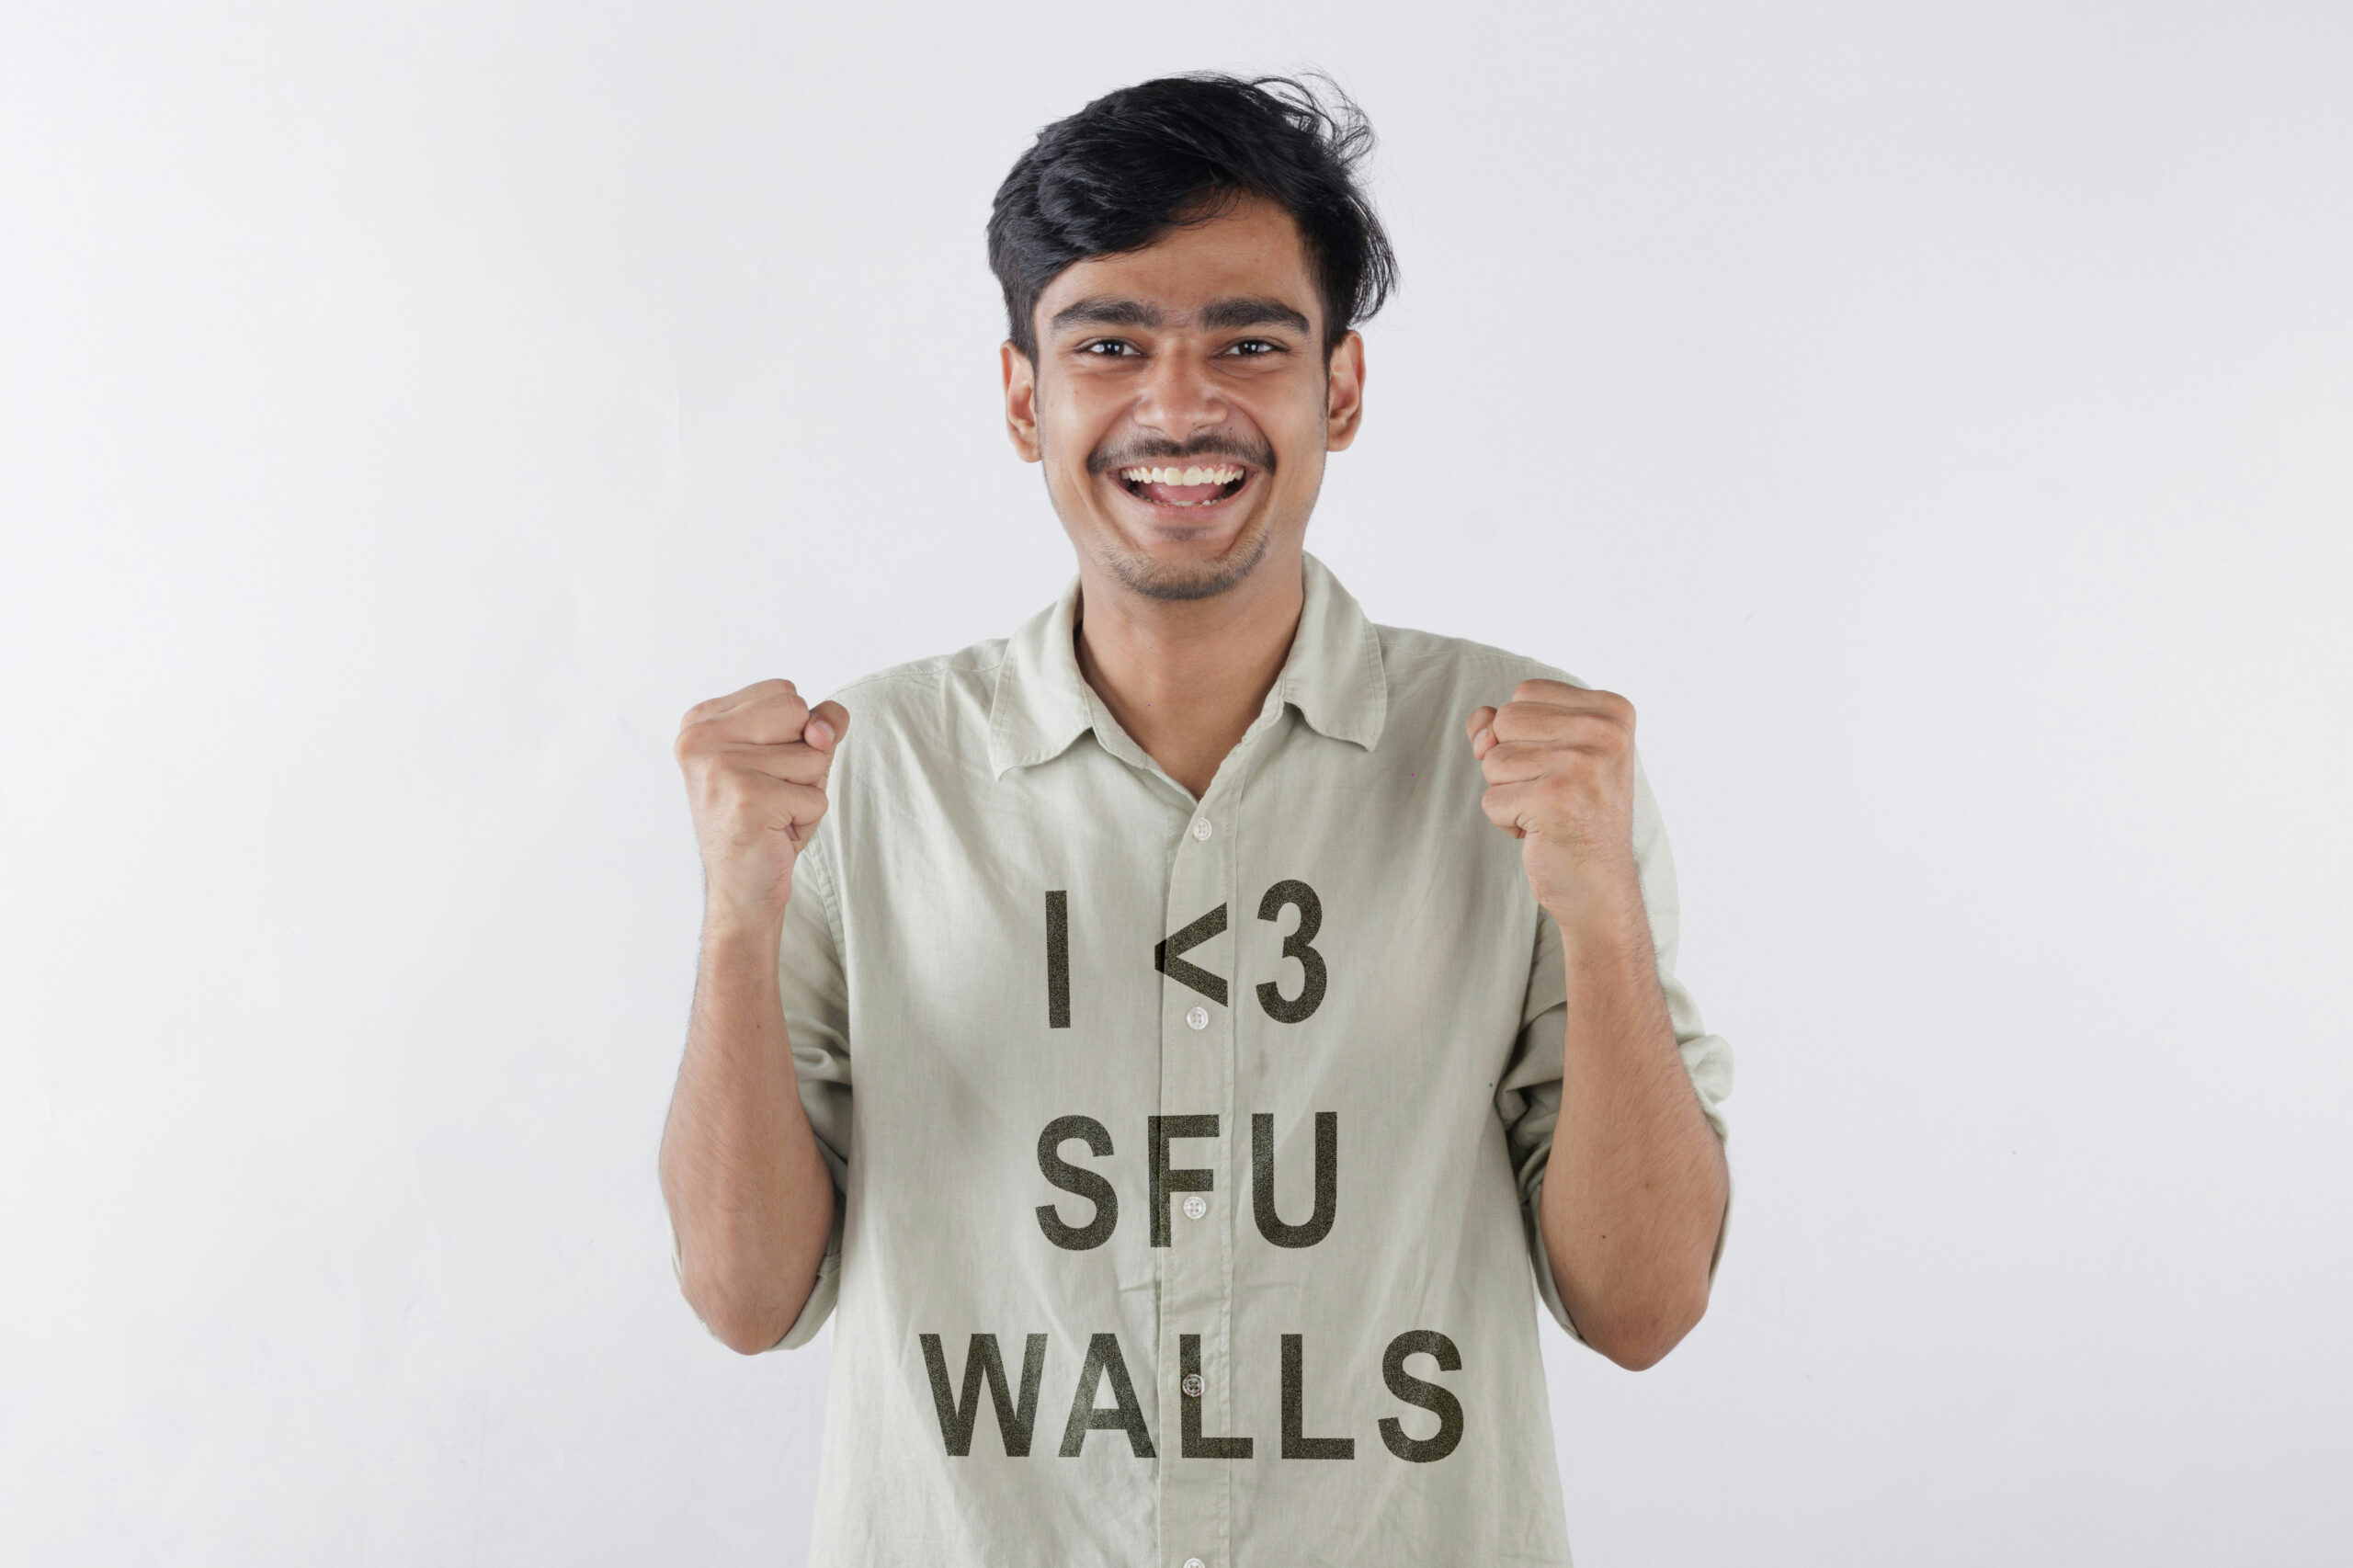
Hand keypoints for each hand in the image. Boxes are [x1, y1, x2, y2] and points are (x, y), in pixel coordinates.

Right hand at [675, 679, 848, 929]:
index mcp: (700, 720)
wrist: (740, 890)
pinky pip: (816, 796)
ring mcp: (719, 767)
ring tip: (772, 814)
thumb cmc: (766, 819)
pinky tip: (774, 833)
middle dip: (805, 757)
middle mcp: (699, 738)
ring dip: (807, 791)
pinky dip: (807, 820)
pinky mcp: (746, 799)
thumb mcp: (792, 759)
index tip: (762, 770)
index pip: (785, 692)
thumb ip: (817, 724)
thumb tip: (827, 725)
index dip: (794, 734)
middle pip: (799, 713)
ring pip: (813, 756)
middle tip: (772, 793)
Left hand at [1466, 679, 1640, 928]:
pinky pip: (1491, 799)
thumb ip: (1506, 724)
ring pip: (1493, 760)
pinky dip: (1506, 821)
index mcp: (1612, 711)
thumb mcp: (1549, 754)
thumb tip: (1478, 721)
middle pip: (1505, 721)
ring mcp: (1583, 765)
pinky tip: (1542, 832)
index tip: (1562, 768)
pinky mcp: (1555, 800)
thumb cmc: (1574, 816)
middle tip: (1551, 793)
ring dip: (1508, 793)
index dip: (1525, 735)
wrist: (1601, 888)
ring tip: (1547, 812)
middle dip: (1511, 763)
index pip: (1525, 693)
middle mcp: (1605, 732)